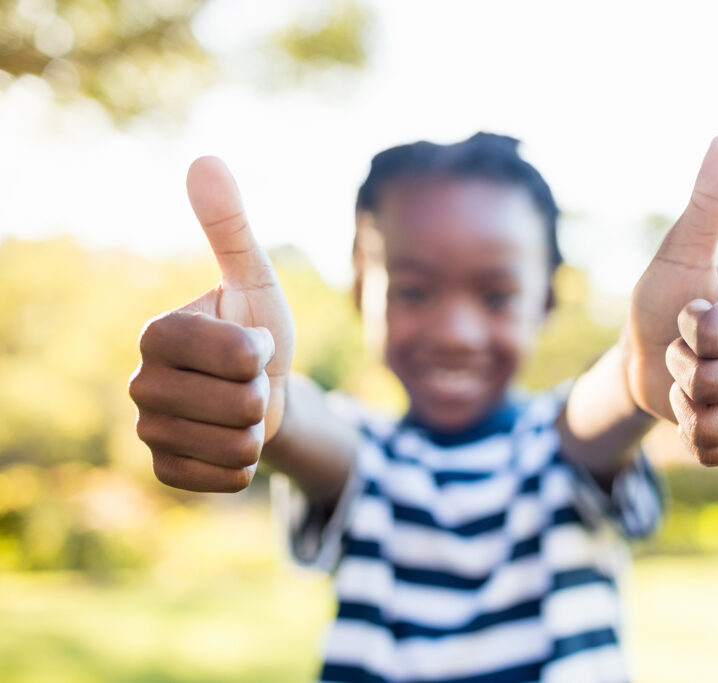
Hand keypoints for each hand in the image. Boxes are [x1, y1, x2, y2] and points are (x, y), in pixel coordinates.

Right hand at [128, 157, 295, 490]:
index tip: (251, 341)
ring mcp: (148, 431)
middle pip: (240, 404)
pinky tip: (230, 442)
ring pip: (237, 445)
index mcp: (156, 333)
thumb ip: (230, 227)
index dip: (262, 351)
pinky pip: (225, 479)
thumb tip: (204, 159)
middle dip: (263, 393)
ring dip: (257, 429)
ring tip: (242, 410)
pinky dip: (245, 465)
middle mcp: (140, 383)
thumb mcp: (255, 279)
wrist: (263, 393)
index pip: (238, 355)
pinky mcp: (166, 471)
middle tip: (248, 381)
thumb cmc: (259, 330)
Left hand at [622, 136, 717, 465]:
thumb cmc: (661, 301)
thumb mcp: (679, 252)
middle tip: (683, 350)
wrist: (642, 356)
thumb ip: (708, 205)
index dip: (685, 330)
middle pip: (715, 385)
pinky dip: (691, 437)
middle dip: (678, 368)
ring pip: (716, 423)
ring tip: (687, 380)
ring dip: (682, 403)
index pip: (716, 337)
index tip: (687, 315)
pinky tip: (694, 413)